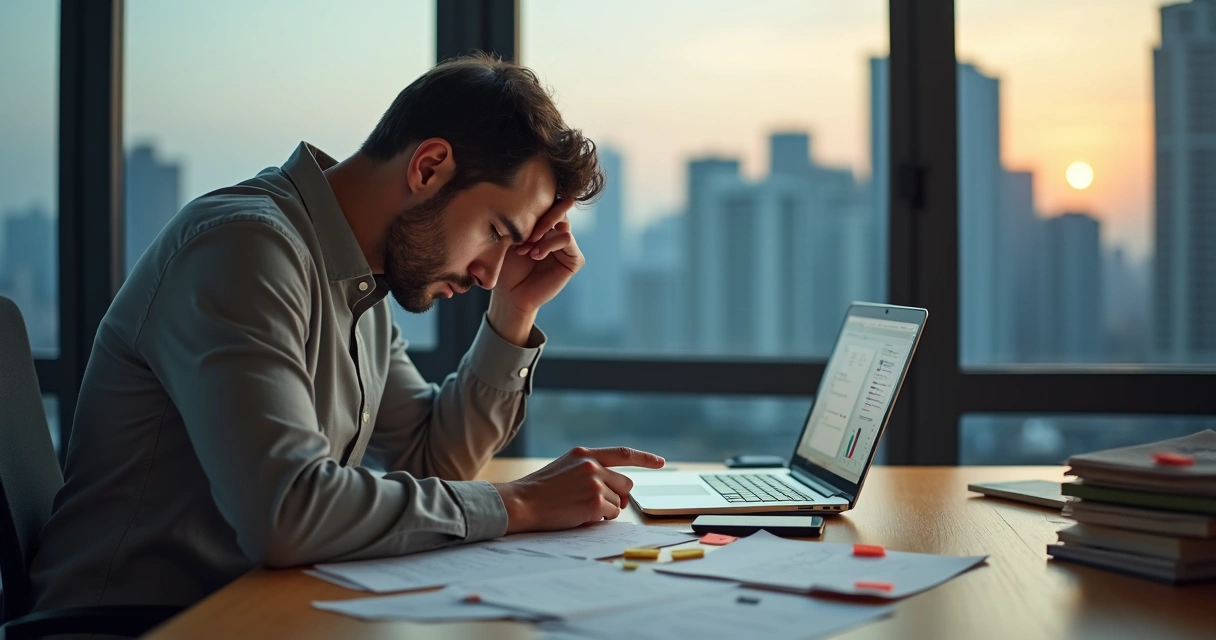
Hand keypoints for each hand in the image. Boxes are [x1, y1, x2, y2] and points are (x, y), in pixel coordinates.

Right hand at [492, 446, 665, 533]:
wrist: (521, 502)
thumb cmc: (540, 491)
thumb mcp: (564, 468)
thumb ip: (589, 471)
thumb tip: (618, 490)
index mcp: (584, 454)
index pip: (623, 453)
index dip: (645, 458)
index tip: (660, 462)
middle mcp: (592, 465)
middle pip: (626, 483)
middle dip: (618, 496)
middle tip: (598, 505)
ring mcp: (595, 482)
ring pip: (618, 502)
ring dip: (605, 510)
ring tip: (578, 508)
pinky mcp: (595, 501)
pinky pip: (610, 515)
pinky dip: (599, 519)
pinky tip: (579, 515)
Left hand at [494, 198, 582, 313]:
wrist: (509, 294)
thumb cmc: (505, 267)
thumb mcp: (507, 239)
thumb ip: (517, 220)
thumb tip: (514, 197)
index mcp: (543, 223)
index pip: (547, 201)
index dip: (535, 203)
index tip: (516, 213)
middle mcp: (557, 231)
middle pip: (559, 207)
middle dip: (542, 216)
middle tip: (526, 231)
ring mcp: (566, 245)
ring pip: (563, 224)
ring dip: (542, 234)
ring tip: (526, 249)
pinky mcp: (573, 260)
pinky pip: (568, 240)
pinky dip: (550, 244)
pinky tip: (535, 255)